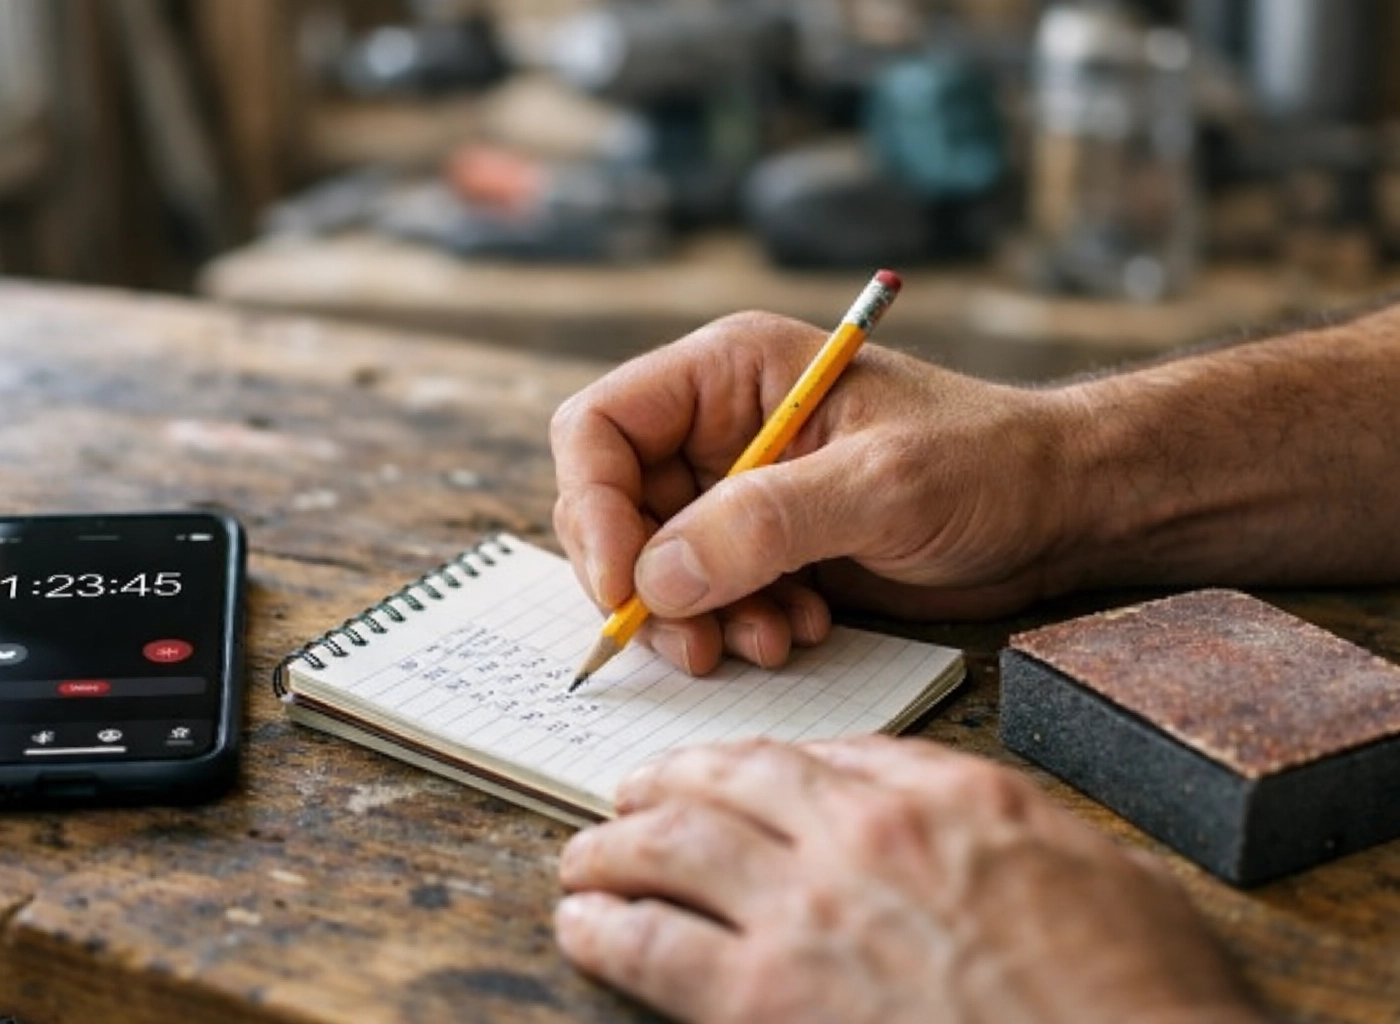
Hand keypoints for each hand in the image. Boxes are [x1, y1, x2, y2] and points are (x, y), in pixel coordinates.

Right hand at [550, 312, 1077, 674]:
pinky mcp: (766, 546)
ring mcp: (739, 490)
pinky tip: (799, 631)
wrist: (1059, 508)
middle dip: (645, 584)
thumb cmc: (987, 464)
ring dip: (696, 618)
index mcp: (729, 374)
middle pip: (615, 506)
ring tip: (766, 642)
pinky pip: (708, 596)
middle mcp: (718, 427)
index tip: (626, 588)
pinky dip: (736, 626)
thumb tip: (655, 580)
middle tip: (692, 645)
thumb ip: (766, 523)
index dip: (592, 508)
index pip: (599, 428)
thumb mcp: (881, 485)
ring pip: (656, 564)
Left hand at [555, 737, 1263, 1023]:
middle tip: (628, 795)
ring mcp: (806, 914)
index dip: (748, 761)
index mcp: (936, 795)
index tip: (720, 771)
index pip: (816, 753)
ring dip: (615, 849)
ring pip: (672, 850)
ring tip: (585, 856)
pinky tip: (582, 924)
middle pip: (726, 783)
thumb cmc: (1135, 985)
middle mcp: (856, 836)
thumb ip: (993, 819)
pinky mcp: (767, 999)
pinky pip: (655, 947)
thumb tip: (934, 798)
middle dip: (665, 785)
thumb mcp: (1091, 862)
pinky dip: (606, 930)